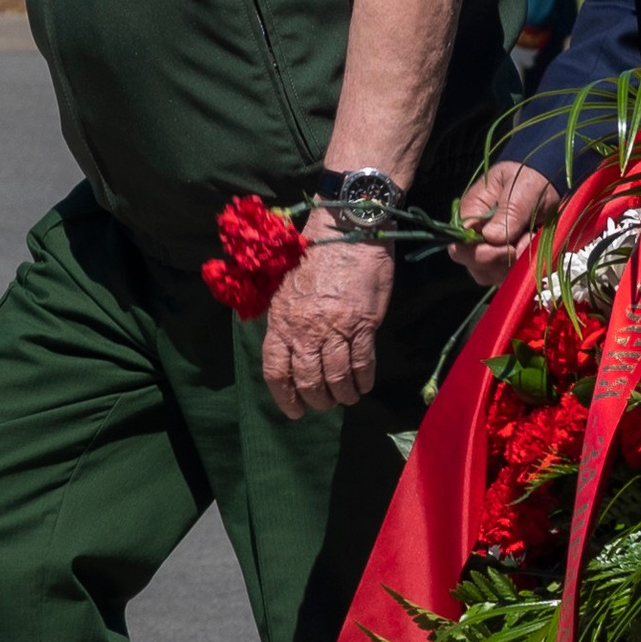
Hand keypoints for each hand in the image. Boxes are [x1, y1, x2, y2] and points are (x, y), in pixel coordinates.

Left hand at [262, 232, 395, 417]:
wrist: (348, 230)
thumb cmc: (315, 256)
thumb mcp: (287, 287)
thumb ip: (287, 320)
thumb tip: (292, 352)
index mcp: (281, 320)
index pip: (276, 370)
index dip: (284, 396)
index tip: (295, 411)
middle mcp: (305, 328)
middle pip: (308, 379)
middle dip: (317, 399)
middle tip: (325, 404)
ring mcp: (334, 327)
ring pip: (336, 376)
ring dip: (342, 394)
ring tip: (347, 398)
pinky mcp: (362, 323)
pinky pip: (361, 361)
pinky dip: (363, 379)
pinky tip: (364, 385)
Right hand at [458, 157, 561, 288]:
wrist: (547, 181)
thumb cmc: (528, 180)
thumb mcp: (521, 189)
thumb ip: (509, 212)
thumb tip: (492, 238)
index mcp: (470, 216)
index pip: (460, 247)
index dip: (481, 254)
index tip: (509, 247)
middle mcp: (476, 238)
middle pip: (475, 267)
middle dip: (502, 261)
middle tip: (524, 242)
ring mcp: (491, 252)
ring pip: (493, 275)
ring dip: (516, 265)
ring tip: (532, 239)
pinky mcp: (508, 261)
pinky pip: (511, 276)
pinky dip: (526, 269)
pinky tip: (536, 249)